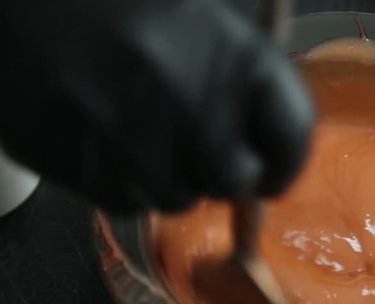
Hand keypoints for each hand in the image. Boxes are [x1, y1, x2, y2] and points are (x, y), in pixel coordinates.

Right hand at [0, 0, 312, 212]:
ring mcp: (124, 135)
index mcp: (233, 53)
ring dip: (169, 176)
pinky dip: (123, 180)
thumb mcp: (205, 9)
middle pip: (232, 182)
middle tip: (198, 145)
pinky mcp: (70, 160)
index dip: (285, 161)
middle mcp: (185, 101)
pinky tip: (106, 138)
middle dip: (221, 170)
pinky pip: (121, 201)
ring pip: (174, 198)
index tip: (273, 172)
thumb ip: (245, 70)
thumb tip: (267, 137)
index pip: (290, 135)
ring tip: (142, 131)